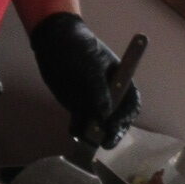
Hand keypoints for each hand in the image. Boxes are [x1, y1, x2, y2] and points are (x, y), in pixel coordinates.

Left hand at [30, 11, 139, 145]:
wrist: (54, 42)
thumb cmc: (79, 49)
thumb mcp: (91, 67)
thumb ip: (98, 92)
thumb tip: (104, 115)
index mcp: (121, 82)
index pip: (130, 105)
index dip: (126, 118)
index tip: (116, 127)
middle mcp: (111, 96)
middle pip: (116, 119)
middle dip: (112, 131)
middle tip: (104, 141)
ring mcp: (95, 103)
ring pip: (98, 124)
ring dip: (94, 134)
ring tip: (85, 139)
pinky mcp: (79, 107)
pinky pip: (81, 123)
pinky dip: (79, 130)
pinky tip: (74, 132)